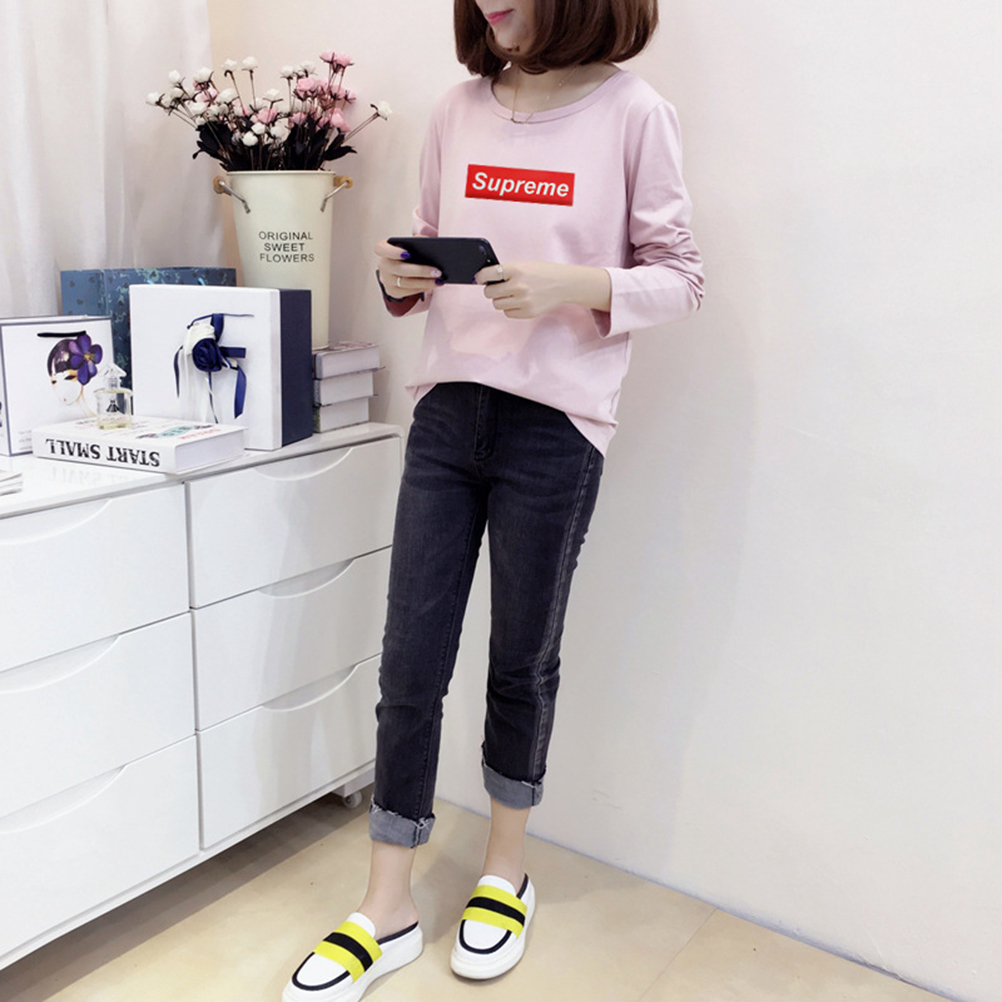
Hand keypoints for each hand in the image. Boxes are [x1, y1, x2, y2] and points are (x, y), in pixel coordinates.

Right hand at [375, 240, 440, 296]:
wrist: (399, 271)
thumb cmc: (406, 254)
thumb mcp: (409, 245)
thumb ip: (416, 241)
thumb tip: (431, 244)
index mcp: (383, 250)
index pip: (381, 249)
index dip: (392, 252)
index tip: (408, 253)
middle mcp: (383, 265)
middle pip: (400, 270)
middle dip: (420, 271)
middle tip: (437, 271)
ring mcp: (386, 280)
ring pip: (406, 283)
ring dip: (425, 282)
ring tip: (439, 280)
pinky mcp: (393, 291)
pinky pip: (409, 291)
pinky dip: (423, 288)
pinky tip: (433, 284)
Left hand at [475, 261, 611, 318]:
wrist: (564, 283)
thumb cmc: (542, 273)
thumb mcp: (524, 265)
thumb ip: (506, 271)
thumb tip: (483, 280)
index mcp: (516, 269)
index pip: (488, 275)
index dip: (481, 277)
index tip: (479, 279)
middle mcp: (518, 285)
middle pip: (489, 293)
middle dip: (491, 290)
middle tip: (499, 287)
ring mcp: (523, 301)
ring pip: (497, 304)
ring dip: (500, 300)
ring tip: (511, 294)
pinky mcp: (527, 312)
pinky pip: (507, 313)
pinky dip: (510, 308)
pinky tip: (519, 301)